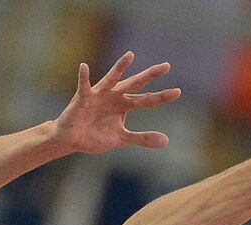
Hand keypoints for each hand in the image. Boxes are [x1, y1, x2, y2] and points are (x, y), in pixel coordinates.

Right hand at [50, 54, 180, 153]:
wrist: (72, 140)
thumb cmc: (96, 135)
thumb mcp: (122, 138)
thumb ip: (143, 138)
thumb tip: (167, 141)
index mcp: (125, 104)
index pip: (147, 99)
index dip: (162, 96)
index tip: (178, 92)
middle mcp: (115, 95)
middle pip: (136, 83)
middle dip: (150, 75)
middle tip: (167, 66)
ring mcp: (99, 95)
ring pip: (112, 79)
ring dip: (120, 67)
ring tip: (130, 56)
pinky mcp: (83, 97)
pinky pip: (84, 85)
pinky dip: (83, 76)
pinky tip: (84, 66)